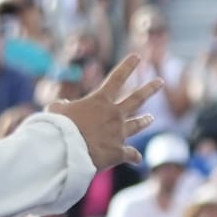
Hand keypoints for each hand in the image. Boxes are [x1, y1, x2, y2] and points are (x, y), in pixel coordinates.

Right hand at [52, 55, 160, 171]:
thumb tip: (63, 105)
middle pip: (136, 99)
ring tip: (151, 118)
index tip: (137, 56)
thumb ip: (62, 105)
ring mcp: (119, 133)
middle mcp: (114, 115)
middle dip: (150, 89)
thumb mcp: (55, 111)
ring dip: (144, 121)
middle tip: (160, 82)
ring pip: (137, 125)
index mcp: (100, 101)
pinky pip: (131, 154)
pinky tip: (137, 159)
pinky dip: (134, 157)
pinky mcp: (119, 152)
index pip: (117, 78)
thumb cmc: (59, 128)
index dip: (128, 66)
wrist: (68, 151)